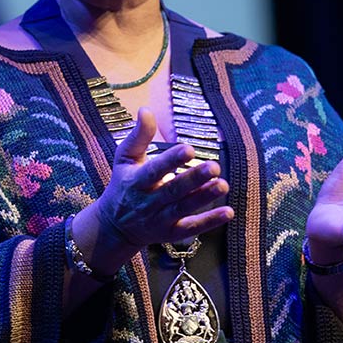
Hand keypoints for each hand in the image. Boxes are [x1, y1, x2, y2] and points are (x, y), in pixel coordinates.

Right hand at [93, 108, 233, 252]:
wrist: (114, 227)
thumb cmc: (123, 184)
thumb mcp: (124, 158)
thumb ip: (138, 136)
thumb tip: (145, 109)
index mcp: (136, 181)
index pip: (154, 171)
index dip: (171, 161)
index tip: (189, 149)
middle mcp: (148, 203)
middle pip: (172, 191)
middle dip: (193, 179)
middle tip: (214, 167)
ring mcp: (160, 220)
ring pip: (184, 210)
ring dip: (204, 198)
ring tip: (223, 185)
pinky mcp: (171, 233)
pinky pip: (191, 228)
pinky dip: (209, 221)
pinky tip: (228, 211)